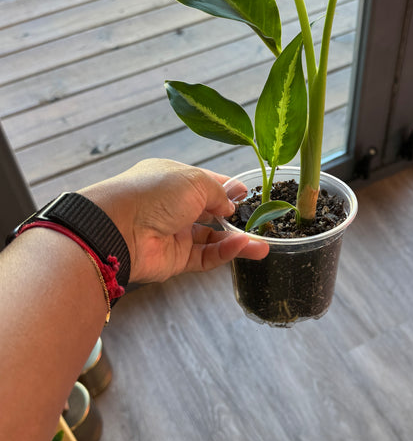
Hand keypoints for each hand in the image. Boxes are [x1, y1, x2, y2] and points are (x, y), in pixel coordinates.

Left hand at [80, 159, 267, 282]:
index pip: (205, 184)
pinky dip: (225, 253)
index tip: (248, 194)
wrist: (120, 228)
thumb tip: (230, 206)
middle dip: (235, 219)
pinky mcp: (175, 260)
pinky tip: (243, 247)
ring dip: (237, 241)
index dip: (226, 189)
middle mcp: (173, 207)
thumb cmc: (154, 193)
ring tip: (262, 245)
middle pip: (210, 214)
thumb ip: (218, 193)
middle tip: (261, 224)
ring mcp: (174, 234)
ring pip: (212, 239)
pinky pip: (205, 257)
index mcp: (173, 180)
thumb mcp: (195, 180)